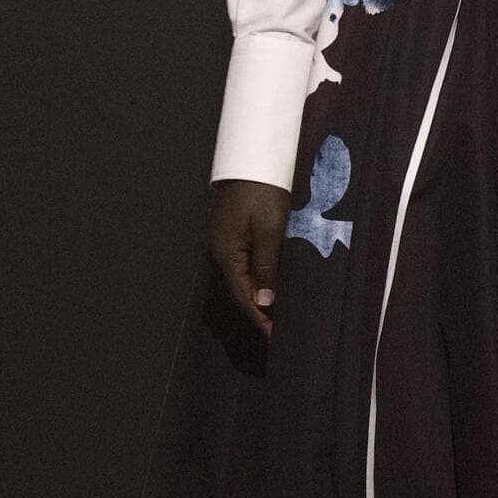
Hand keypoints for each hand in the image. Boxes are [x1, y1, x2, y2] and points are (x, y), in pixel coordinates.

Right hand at [207, 179, 291, 337]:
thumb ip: (267, 266)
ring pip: (240, 280)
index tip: (274, 338)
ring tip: (276, 317)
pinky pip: (242, 266)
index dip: (259, 318)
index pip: (242, 296)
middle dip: (258, 313)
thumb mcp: (270, 228)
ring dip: (257, 298)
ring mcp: (222, 244)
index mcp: (225, 254)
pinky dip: (255, 281)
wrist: (251, 160)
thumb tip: (264, 300)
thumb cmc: (263, 191)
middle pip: (238, 291)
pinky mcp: (230, 236)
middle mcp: (219, 253)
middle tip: (278, 333)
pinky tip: (269, 288)